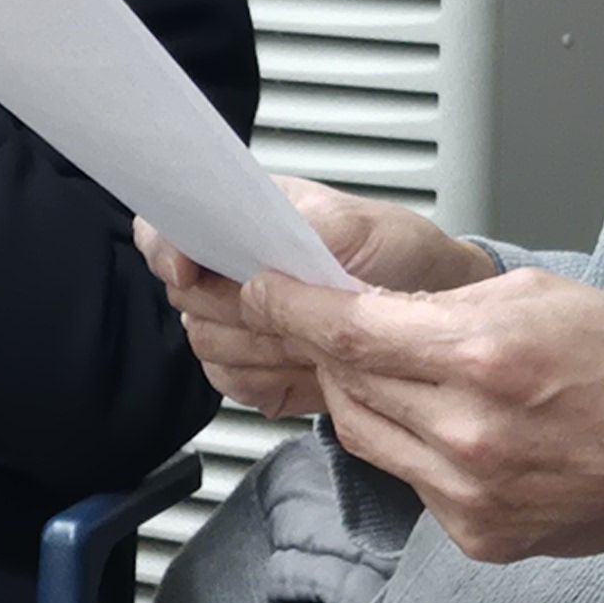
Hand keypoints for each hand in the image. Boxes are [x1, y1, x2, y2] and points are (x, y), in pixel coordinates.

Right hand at [139, 176, 496, 417]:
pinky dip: (274, 381)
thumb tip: (250, 242)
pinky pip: (235, 385)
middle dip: (243, 310)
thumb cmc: (404, 257)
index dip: (165, 249)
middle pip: (186, 300)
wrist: (440, 312)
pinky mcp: (255, 368)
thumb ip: (298, 227)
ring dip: (266, 349)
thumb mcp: (358, 226)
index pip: (163, 227)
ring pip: (209, 348)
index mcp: (241, 217)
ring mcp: (240, 321)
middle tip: (299, 305)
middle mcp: (231, 268)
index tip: (191, 269)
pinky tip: (313, 366)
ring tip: (318, 337)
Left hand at [239, 263, 603, 564]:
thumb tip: (365, 308)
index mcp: (480, 358)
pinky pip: (407, 478)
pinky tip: (450, 426)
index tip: (261, 289)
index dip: (289, 306)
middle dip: (331, 347)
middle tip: (334, 322)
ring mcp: (468, 493)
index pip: (344, 331)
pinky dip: (410, 445)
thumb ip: (440, 307)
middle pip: (346, 382)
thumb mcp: (536, 297)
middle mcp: (466, 433)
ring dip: (364, 396)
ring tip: (401, 372)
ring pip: (362, 433)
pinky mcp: (476, 534)